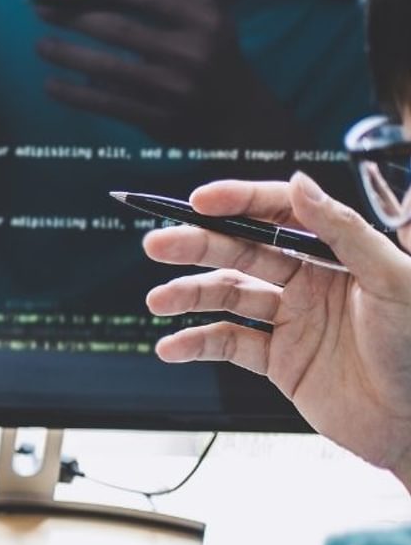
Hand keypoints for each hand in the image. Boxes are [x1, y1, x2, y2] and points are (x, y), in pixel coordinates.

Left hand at [34, 0, 285, 144]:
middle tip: (43, 10)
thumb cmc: (214, 55)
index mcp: (202, 21)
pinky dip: (76, 95)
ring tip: (41, 45)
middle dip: (77, 19)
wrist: (237, 115)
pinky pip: (108, 104)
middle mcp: (189, 53)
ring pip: (109, 69)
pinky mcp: (157, 119)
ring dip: (69, 56)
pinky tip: (51, 85)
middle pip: (123, 31)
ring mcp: (172, 89)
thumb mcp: (206, 15)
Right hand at [144, 172, 410, 484]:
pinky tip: (172, 346)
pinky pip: (230, 345)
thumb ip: (346, 231)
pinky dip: (197, 345)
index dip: (240, 203)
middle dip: (198, 246)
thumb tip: (299, 183)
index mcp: (341, 253)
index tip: (201, 201)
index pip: (282, 215)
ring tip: (159, 301)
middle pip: (244, 252)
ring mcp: (293, 320)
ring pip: (230, 297)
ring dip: (190, 295)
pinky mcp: (281, 360)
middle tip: (158, 245)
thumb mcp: (394, 280)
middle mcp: (312, 281)